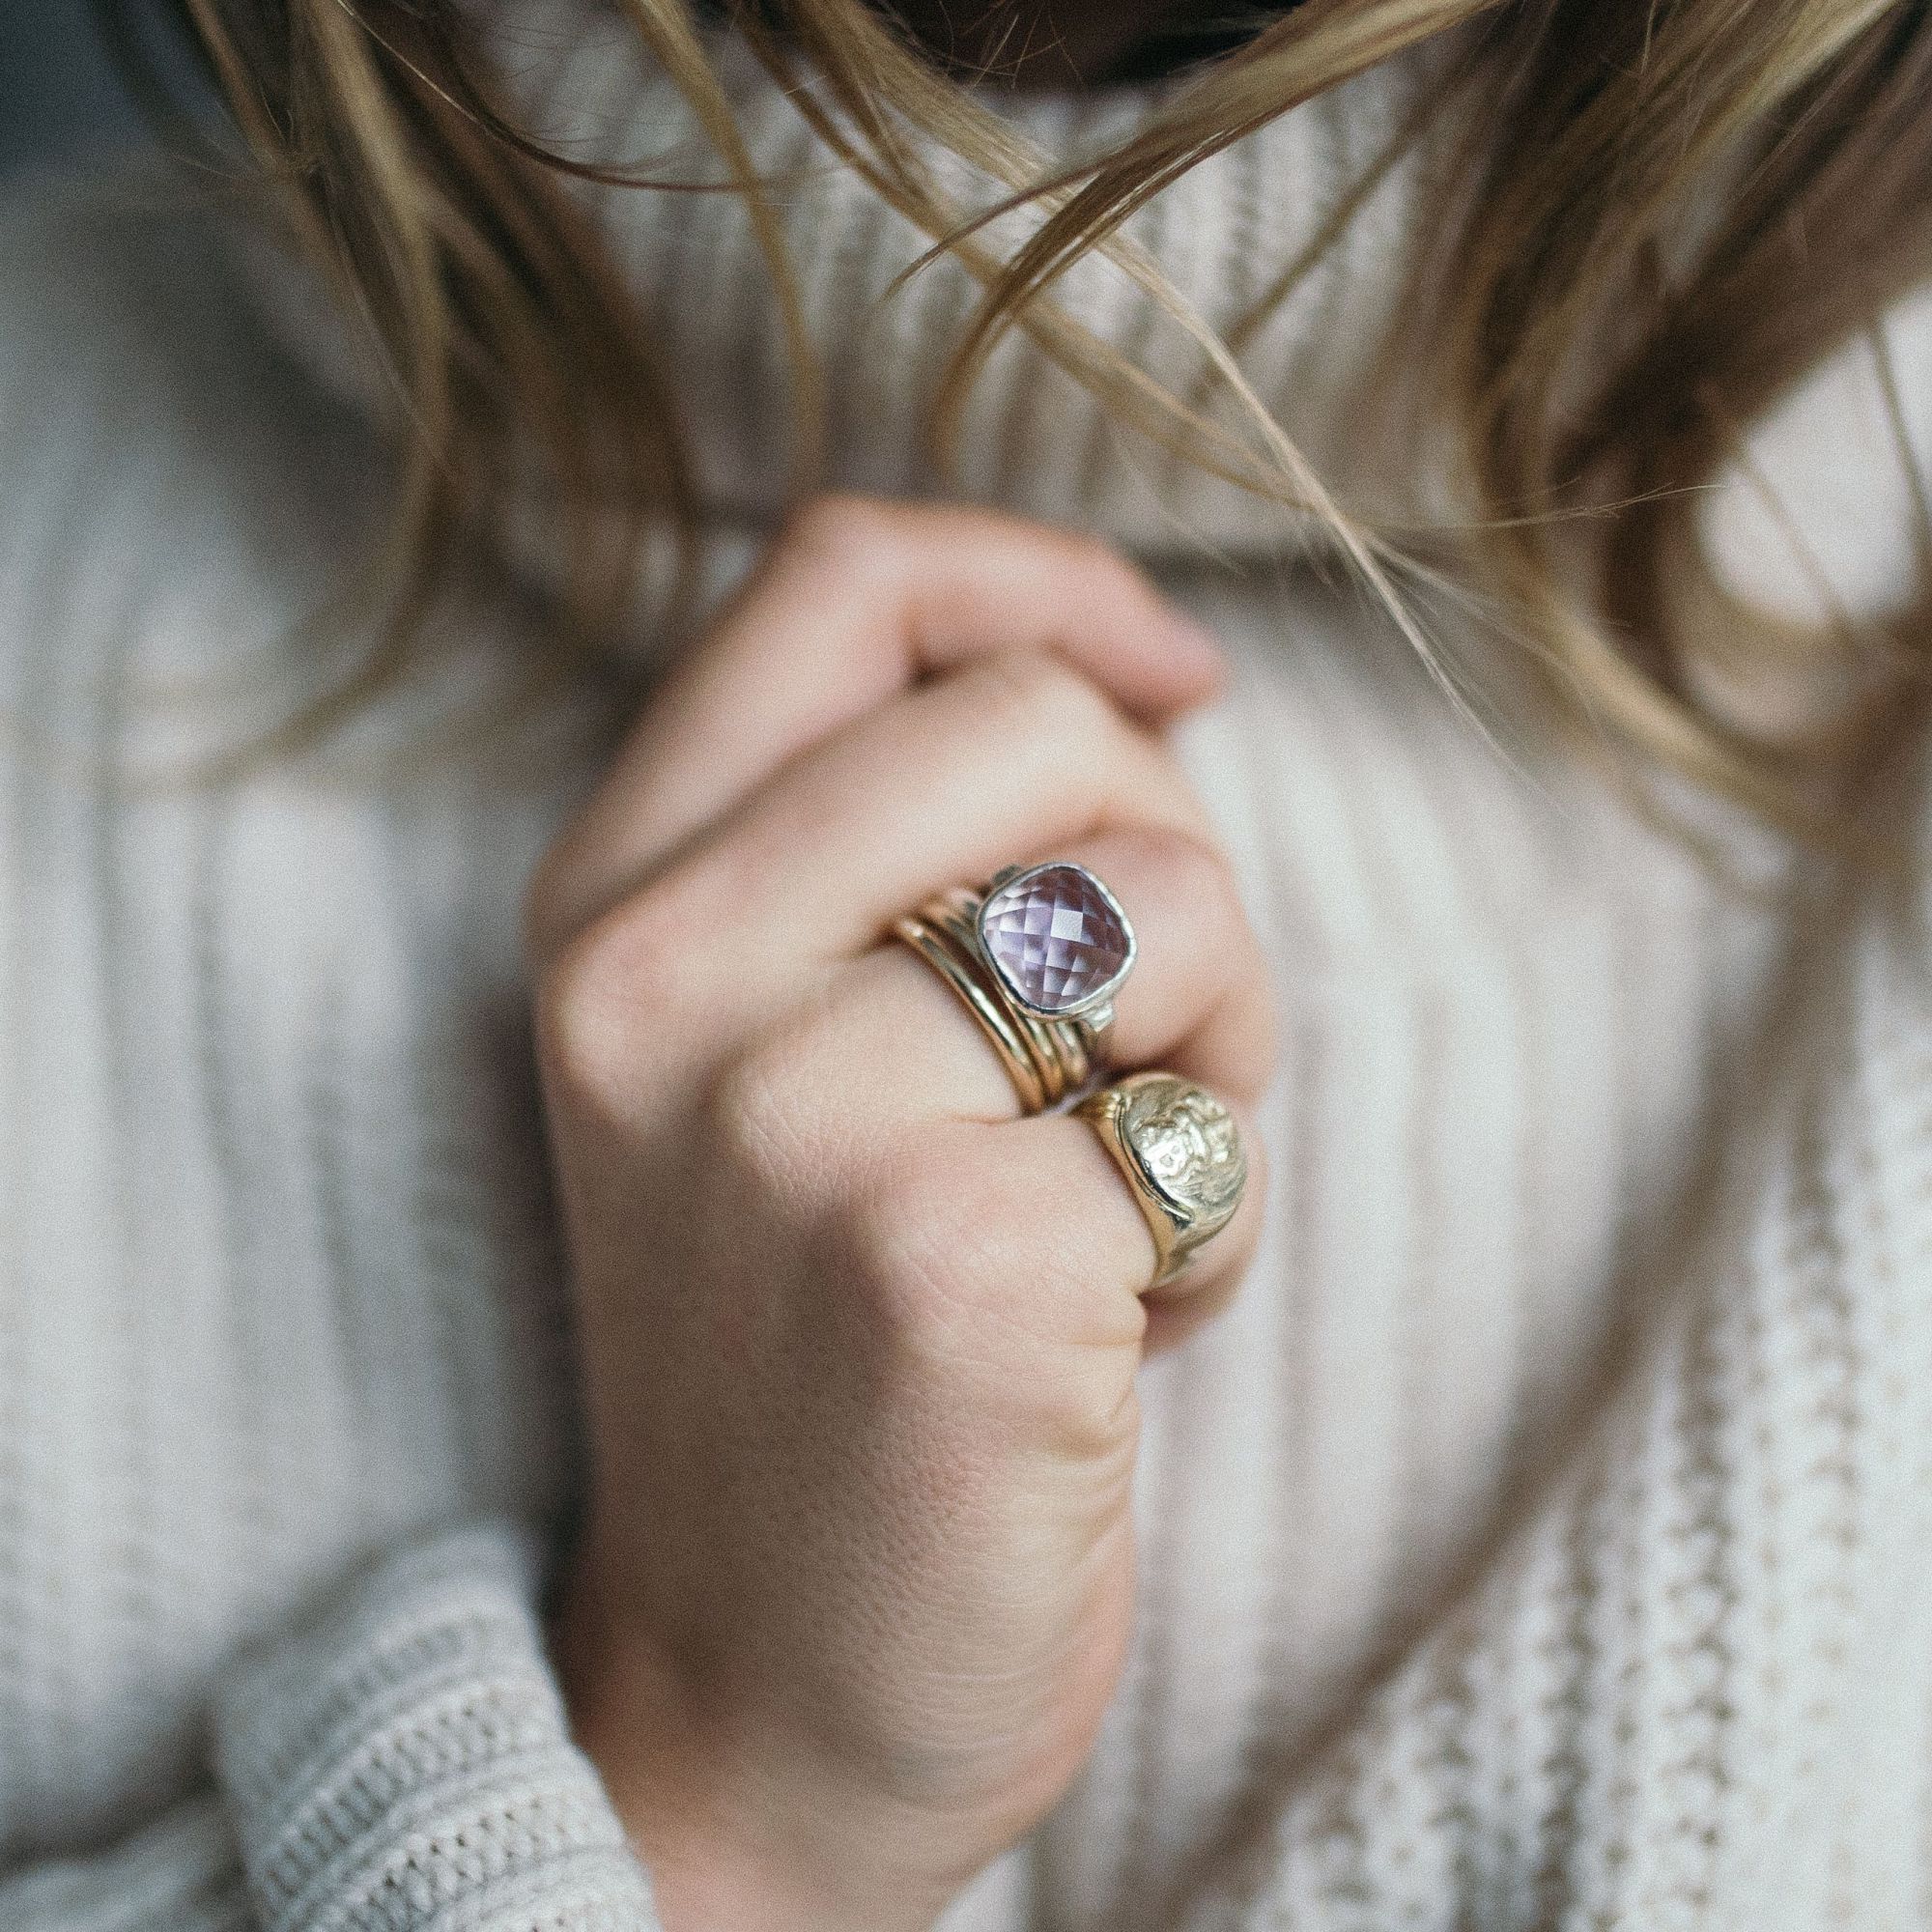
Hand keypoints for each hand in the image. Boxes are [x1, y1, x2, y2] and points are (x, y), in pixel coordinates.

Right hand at [526, 497, 1275, 1931]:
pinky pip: (1203, 1121)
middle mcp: (662, 978)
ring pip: (1164, 892)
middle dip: (1169, 867)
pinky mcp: (942, 1255)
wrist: (769, 1692)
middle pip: (1046, 719)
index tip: (1176, 675)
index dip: (1042, 580)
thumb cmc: (822, 1350)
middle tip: (1128, 1056)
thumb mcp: (778, 1057)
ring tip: (1111, 1197)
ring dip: (1217, 1048)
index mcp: (615, 900)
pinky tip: (1118, 1332)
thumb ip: (894, 844)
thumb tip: (1144, 676)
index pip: (841, 580)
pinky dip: (1215, 1220)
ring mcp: (784, 1114)